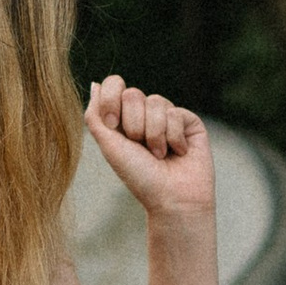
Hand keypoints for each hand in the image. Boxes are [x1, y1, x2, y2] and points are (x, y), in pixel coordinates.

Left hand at [85, 78, 215, 221]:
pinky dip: (173, 137)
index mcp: (123, 119)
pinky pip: (176, 113)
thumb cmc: (139, 177)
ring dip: (154, 135)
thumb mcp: (109, 146)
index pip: (114, 85)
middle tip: (140, 148)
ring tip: (160, 155)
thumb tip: (95, 85)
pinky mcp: (190, 122)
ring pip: (155, 102)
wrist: (172, 199)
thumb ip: (95, 116)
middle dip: (134, 124)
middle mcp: (145, 114)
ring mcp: (168, 116)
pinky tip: (179, 152)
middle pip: (133, 94)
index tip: (113, 125)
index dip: (111, 99)